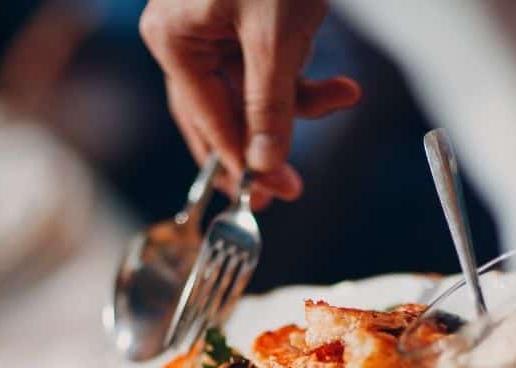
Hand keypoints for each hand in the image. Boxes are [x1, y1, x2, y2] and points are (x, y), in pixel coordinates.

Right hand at [139, 0, 361, 205]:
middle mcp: (181, 37)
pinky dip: (299, 79)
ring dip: (296, 103)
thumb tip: (266, 169)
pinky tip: (340, 86)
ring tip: (342, 95)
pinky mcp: (238, 24)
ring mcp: (209, 31)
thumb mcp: (277, 39)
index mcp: (174, 39)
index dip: (244, 163)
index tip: (275, 196)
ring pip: (248, 95)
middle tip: (294, 185)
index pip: (207, 120)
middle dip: (268, 141)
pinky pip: (263, 70)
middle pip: (220, 115)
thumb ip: (268, 108)